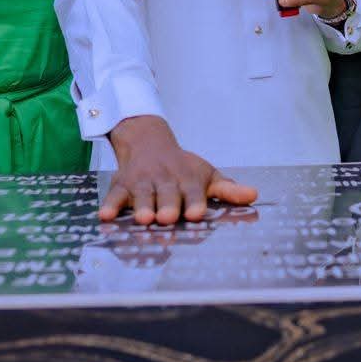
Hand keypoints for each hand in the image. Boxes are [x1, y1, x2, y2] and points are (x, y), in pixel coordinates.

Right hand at [101, 116, 258, 225]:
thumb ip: (228, 190)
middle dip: (168, 205)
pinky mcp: (122, 184)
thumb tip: (254, 196)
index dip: (195, 202)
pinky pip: (114, 194)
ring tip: (144, 219)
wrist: (148, 143)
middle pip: (167, 194)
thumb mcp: (207, 175)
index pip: (194, 191)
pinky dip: (110, 204)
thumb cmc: (182, 168)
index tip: (197, 213)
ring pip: (142, 194)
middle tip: (168, 218)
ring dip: (142, 206)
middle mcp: (165, 180)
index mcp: (187, 180)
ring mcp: (142, 182)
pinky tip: (106, 216)